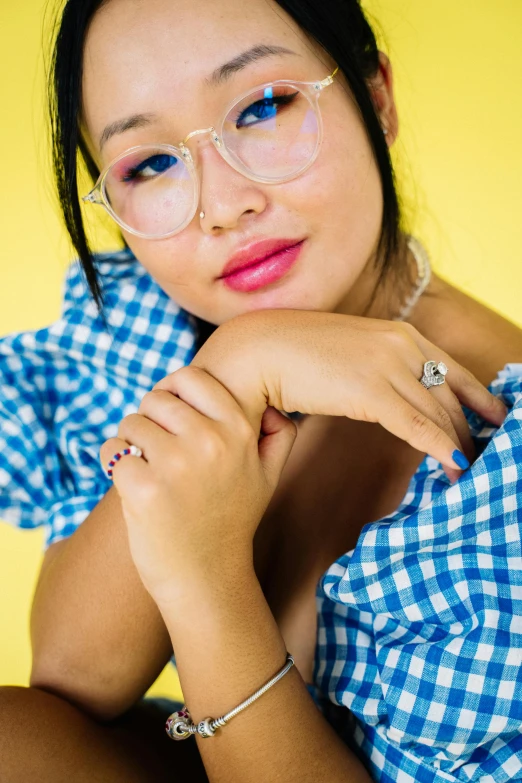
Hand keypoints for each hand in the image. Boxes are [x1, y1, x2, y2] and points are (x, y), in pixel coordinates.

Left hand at [99, 368, 296, 605]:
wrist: (207, 576)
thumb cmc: (232, 520)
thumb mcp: (269, 475)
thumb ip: (278, 434)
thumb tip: (271, 404)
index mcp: (238, 431)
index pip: (190, 377)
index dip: (173, 391)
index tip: (171, 414)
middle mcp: (210, 441)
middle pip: (156, 398)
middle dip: (151, 419)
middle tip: (159, 448)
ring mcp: (176, 464)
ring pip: (131, 422)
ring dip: (132, 442)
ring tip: (149, 468)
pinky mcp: (143, 488)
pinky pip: (113, 450)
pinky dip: (116, 463)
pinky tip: (134, 484)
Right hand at [185, 310, 506, 478]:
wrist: (258, 349)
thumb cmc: (296, 354)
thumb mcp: (351, 355)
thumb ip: (379, 371)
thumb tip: (393, 400)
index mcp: (400, 334)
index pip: (454, 370)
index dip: (480, 400)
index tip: (498, 420)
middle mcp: (403, 345)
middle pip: (449, 397)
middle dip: (468, 431)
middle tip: (480, 460)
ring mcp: (388, 365)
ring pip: (437, 413)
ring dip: (456, 447)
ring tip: (467, 475)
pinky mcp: (371, 390)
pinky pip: (415, 425)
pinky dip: (438, 447)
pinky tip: (451, 466)